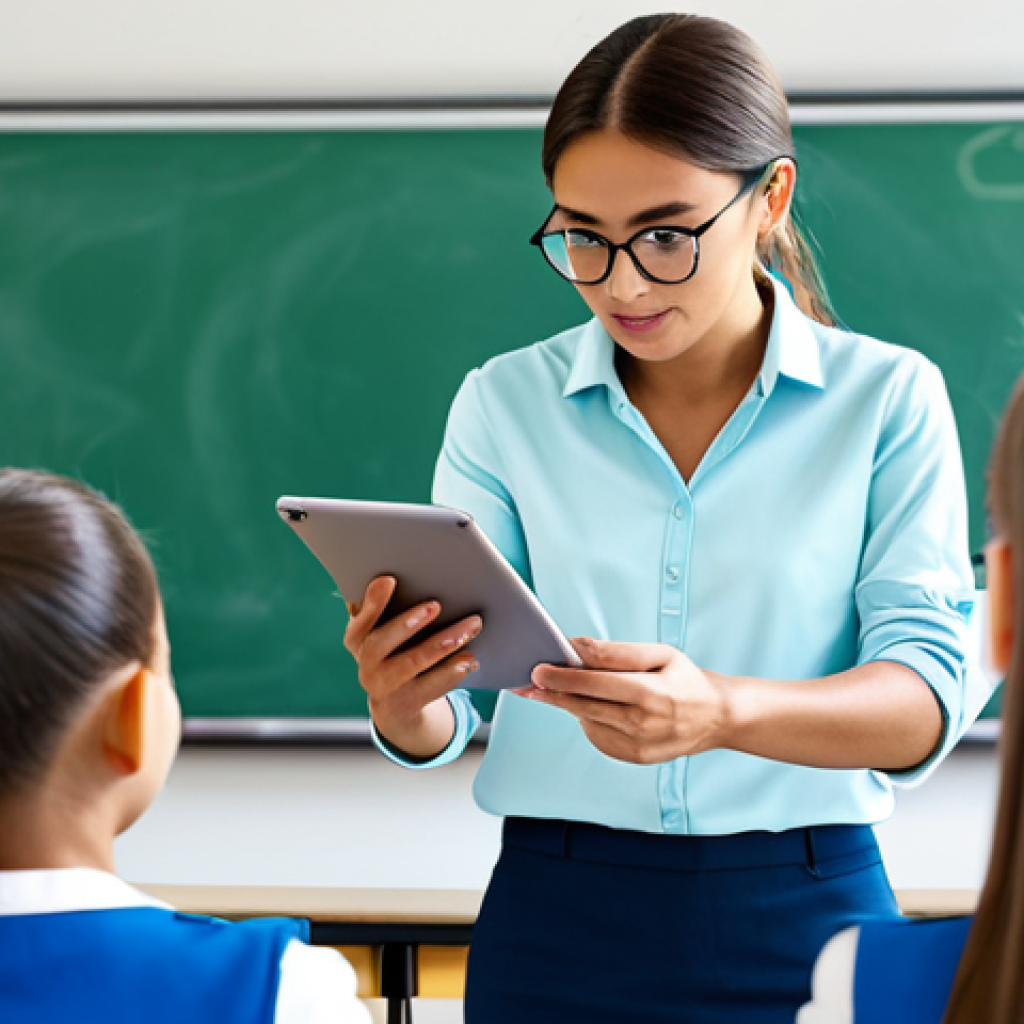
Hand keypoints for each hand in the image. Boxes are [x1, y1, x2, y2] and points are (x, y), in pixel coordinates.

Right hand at [344, 575, 482, 757]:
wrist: (396, 703)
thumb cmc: (396, 651)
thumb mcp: (386, 632)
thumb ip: (388, 610)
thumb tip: (397, 578)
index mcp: (357, 640)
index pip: (360, 619)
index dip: (371, 601)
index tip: (388, 579)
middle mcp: (366, 664)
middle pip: (381, 642)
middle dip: (408, 623)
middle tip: (435, 605)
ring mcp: (384, 687)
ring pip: (413, 663)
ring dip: (443, 643)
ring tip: (469, 627)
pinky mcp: (407, 703)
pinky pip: (431, 687)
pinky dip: (452, 672)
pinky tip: (470, 659)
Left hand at [515, 638, 729, 764]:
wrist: (715, 717)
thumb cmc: (684, 679)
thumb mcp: (658, 654)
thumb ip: (616, 652)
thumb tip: (577, 647)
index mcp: (652, 694)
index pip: (597, 684)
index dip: (564, 677)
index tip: (538, 671)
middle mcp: (644, 724)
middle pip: (585, 706)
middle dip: (553, 693)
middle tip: (528, 683)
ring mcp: (638, 746)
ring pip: (588, 721)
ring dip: (571, 704)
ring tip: (564, 688)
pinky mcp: (634, 758)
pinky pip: (598, 735)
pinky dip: (590, 719)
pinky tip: (597, 706)